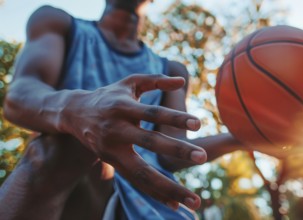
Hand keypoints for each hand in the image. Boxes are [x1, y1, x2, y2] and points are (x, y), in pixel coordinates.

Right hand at [60, 74, 206, 209]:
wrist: (74, 113)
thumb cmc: (109, 96)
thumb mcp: (129, 82)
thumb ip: (155, 80)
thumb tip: (182, 81)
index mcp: (123, 107)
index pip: (152, 112)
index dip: (174, 118)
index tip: (198, 124)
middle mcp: (117, 129)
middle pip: (149, 142)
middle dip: (176, 150)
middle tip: (202, 157)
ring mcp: (112, 150)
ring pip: (142, 172)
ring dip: (168, 188)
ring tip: (194, 200)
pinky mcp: (112, 163)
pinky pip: (135, 181)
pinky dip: (155, 194)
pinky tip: (175, 204)